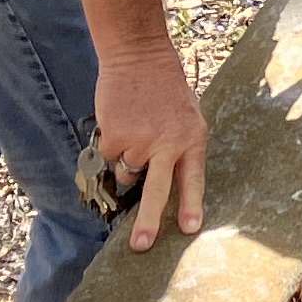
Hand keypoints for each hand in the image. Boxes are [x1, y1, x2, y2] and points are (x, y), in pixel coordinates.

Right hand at [91, 41, 206, 251]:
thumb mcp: (187, 116)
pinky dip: (111, 143)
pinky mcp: (115, 137)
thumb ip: (180, 147)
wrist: (139, 56)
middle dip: (147, 221)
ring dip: (127, 160)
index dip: (190, 205)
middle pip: (157, 191)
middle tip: (140, 246)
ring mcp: (139, 141)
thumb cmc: (165, 88)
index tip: (190, 228)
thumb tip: (167, 179)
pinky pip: (109, 155)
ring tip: (135, 127)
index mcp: (191, 139)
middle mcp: (167, 144)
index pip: (193, 179)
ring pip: (127, 172)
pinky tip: (121, 120)